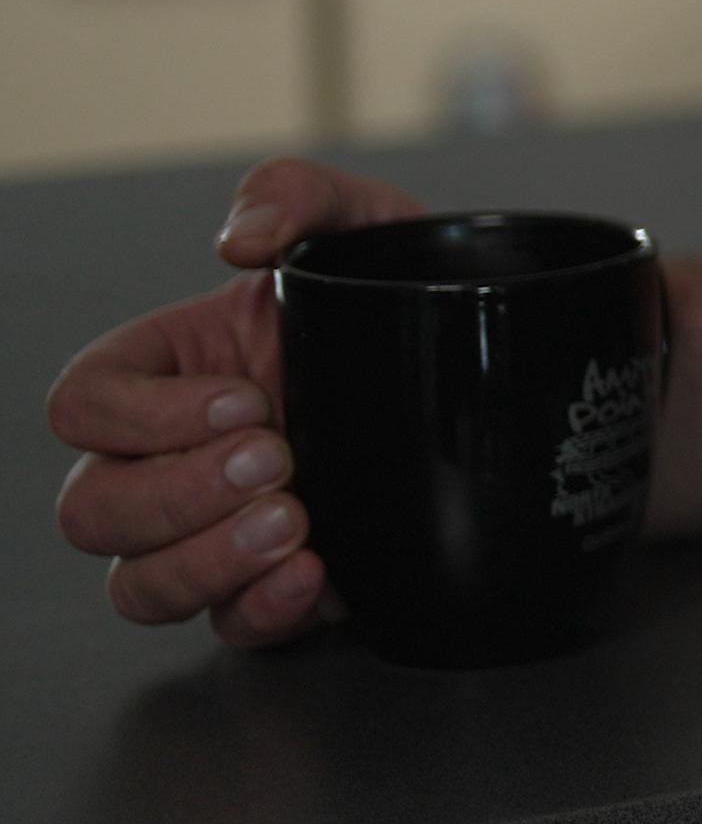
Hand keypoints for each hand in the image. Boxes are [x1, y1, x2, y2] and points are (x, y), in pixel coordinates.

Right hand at [47, 158, 421, 645]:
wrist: (495, 370)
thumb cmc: (409, 291)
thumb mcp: (365, 223)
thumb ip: (296, 196)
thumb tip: (236, 240)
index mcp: (169, 373)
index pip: (82, 405)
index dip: (140, 414)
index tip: (243, 400)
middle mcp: (172, 461)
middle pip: (91, 508)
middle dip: (174, 494)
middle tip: (277, 460)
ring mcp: (216, 533)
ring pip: (138, 584)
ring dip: (203, 562)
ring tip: (295, 524)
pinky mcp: (278, 591)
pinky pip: (231, 627)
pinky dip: (264, 609)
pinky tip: (319, 577)